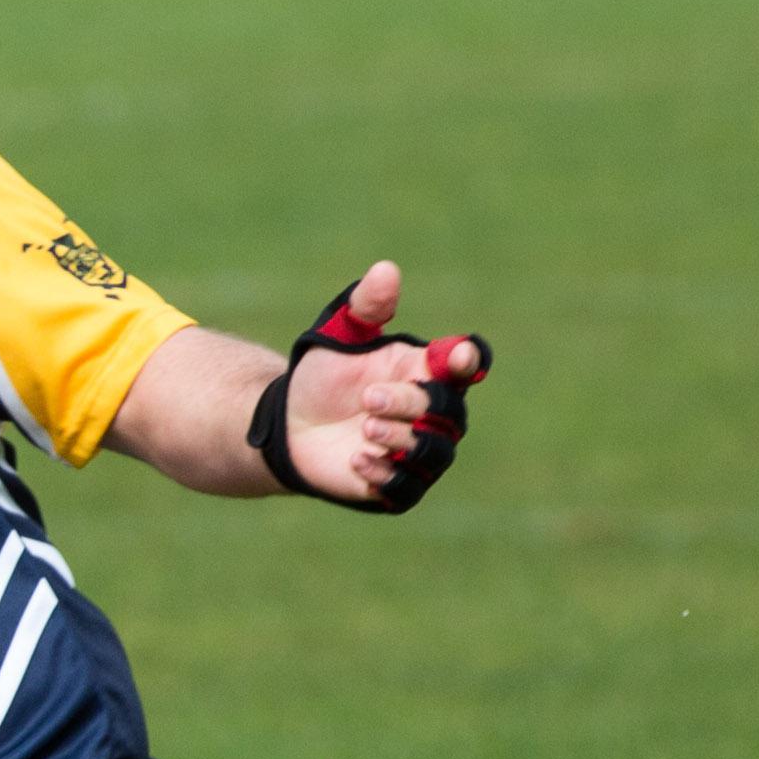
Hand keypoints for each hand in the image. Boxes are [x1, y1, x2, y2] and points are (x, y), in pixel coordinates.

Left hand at [270, 262, 490, 504]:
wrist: (290, 423)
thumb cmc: (324, 376)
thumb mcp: (339, 335)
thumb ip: (365, 306)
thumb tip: (386, 270)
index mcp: (428, 373)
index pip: (468, 365)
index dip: (469, 361)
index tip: (458, 356)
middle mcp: (433, 415)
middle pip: (447, 412)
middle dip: (412, 404)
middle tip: (369, 397)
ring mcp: (418, 453)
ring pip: (434, 453)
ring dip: (403, 439)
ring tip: (366, 426)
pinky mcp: (397, 488)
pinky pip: (407, 487)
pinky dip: (385, 474)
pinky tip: (357, 459)